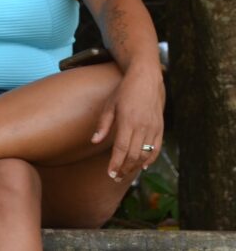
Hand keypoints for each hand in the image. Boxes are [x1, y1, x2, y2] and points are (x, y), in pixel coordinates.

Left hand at [91, 63, 165, 180]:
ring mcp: (154, 128)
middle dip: (124, 169)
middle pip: (134, 155)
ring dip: (135, 166)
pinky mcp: (160, 128)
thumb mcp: (110, 105)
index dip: (116, 163)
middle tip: (115, 177)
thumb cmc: (124, 91)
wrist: (147, 79)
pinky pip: (157, 148)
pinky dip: (150, 159)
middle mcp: (143, 127)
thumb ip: (103, 124)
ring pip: (146, 154)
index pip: (122, 149)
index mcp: (128, 121)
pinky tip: (142, 166)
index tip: (110, 173)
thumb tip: (94, 141)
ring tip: (125, 173)